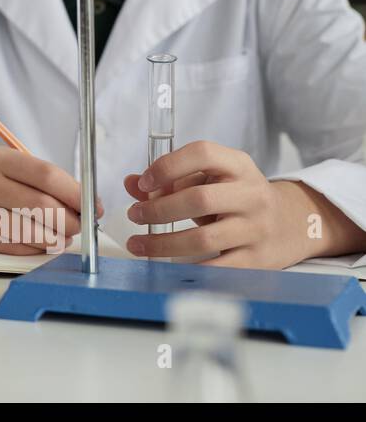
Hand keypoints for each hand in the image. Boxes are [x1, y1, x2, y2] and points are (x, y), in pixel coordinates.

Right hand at [0, 146, 101, 254]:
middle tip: (81, 226)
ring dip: (56, 238)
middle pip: (44, 206)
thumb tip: (84, 204)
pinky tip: (40, 243)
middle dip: (72, 221)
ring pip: (32, 231)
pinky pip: (15, 247)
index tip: (94, 206)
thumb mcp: (1, 165)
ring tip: (62, 236)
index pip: (48, 176)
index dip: (77, 194)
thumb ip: (38, 180)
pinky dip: (36, 248)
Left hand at [123, 141, 319, 267]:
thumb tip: (131, 183)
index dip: (167, 166)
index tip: (143, 184)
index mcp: (238, 166)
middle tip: (134, 216)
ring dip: (163, 243)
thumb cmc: (237, 198)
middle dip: (159, 210)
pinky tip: (167, 264)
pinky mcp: (258, 259)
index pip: (202, 153)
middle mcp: (252, 194)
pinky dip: (188, 268)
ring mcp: (257, 228)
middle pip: (199, 199)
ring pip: (204, 239)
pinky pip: (217, 267)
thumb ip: (171, 178)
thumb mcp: (211, 179)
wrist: (290, 225)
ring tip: (138, 244)